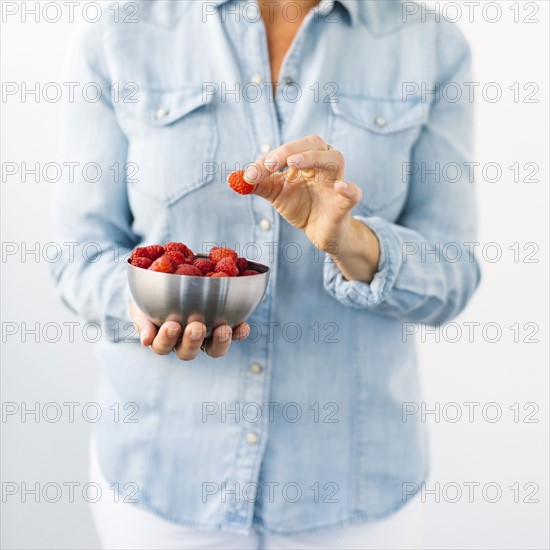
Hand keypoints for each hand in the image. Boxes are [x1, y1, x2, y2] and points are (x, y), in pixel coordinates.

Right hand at [130, 301, 249, 359]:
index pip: (162, 347)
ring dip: (219, 341)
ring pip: (214, 349)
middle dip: (193, 340)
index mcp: (164, 339)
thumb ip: (143, 320)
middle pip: (189, 352)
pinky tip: (242, 325)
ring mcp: (207, 337)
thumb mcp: (142, 303)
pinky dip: (239, 332)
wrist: (173, 277)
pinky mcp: (226, 328)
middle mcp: (186, 342)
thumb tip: (145, 341)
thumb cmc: (153, 296)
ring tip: (222, 328)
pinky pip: (235, 335)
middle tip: (196, 326)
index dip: (166, 340)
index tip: (171, 325)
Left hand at [244, 135, 380, 281]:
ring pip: (334, 159)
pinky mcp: (345, 204)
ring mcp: (336, 183)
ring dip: (313, 158)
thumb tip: (235, 177)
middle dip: (291, 149)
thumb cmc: (301, 207)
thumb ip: (258, 185)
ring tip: (293, 165)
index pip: (290, 149)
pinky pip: (354, 194)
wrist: (319, 233)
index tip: (251, 173)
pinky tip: (341, 187)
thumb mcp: (276, 194)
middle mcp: (324, 166)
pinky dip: (349, 189)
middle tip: (271, 163)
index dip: (270, 158)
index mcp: (308, 160)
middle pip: (315, 144)